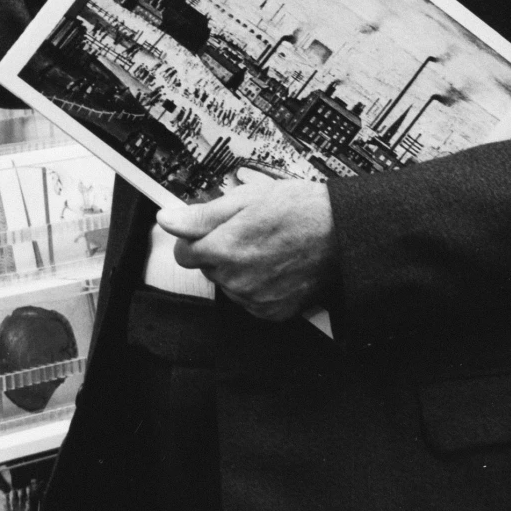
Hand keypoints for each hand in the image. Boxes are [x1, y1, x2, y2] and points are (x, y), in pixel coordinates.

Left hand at [155, 173, 335, 322]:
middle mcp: (236, 279)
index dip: (196, 238)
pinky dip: (257, 287)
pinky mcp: (273, 312)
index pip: (184, 253)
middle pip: (208, 269)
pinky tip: (275, 268)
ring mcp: (255, 299)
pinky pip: (250, 301)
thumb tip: (167, 219)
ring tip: (266, 248)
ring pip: (229, 285)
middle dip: (220, 252)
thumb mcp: (246, 198)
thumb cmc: (299, 210)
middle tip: (248, 233)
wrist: (343, 234)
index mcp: (224, 249)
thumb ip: (201, 214)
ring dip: (239, 270)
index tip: (213, 229)